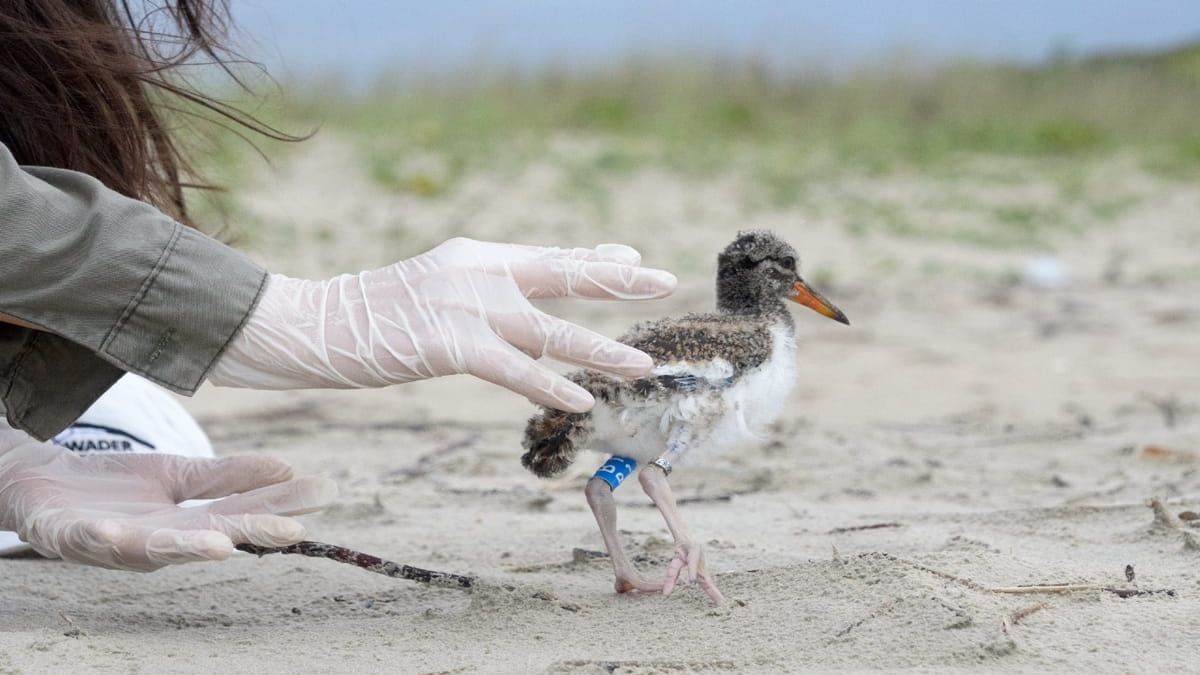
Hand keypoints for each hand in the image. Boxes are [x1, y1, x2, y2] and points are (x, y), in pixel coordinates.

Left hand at [0, 428, 334, 570]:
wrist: (44, 483)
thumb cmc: (117, 488)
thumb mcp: (180, 476)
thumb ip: (229, 477)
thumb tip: (289, 469)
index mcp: (187, 528)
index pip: (241, 513)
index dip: (280, 505)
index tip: (321, 492)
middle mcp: (156, 542)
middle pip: (209, 536)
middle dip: (249, 533)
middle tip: (291, 530)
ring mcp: (112, 541)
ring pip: (153, 548)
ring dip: (186, 548)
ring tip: (220, 545)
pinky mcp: (67, 535)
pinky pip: (83, 540)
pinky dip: (99, 539)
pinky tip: (113, 529)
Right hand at [209, 238, 676, 411]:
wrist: (309, 324)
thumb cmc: (369, 316)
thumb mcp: (432, 290)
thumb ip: (480, 295)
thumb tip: (524, 309)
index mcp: (474, 256)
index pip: (548, 256)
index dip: (595, 259)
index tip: (635, 259)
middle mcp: (477, 272)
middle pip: (562, 273)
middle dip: (617, 280)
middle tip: (665, 280)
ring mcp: (464, 307)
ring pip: (550, 330)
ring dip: (600, 349)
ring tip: (642, 364)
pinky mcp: (448, 345)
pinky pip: (513, 370)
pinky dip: (549, 385)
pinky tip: (582, 401)